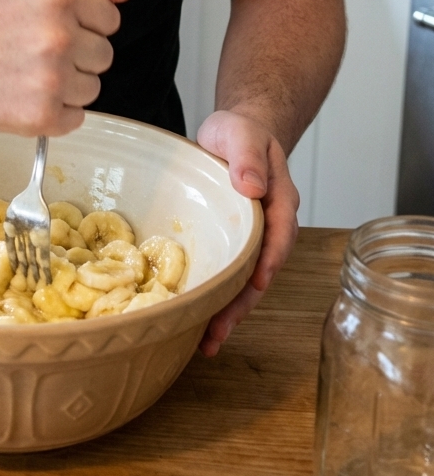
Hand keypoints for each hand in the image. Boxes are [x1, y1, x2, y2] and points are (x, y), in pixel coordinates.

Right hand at [0, 0, 131, 135]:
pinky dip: (58, 110)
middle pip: (104, 54)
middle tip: (42, 46)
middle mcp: (58, 38)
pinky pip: (76, 117)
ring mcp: (50, 80)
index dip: (87, 19)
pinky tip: (30, 92)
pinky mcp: (40, 115)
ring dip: (70, 81)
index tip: (60, 21)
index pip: (110, 18)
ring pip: (92, 87)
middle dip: (79, 50)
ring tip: (33, 69)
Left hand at [195, 109, 299, 356]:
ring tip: (205, 342)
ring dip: (227, 311)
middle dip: (241, 304)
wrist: (234, 136)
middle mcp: (268, 228)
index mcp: (279, 202)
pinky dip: (214, 297)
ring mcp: (249, 241)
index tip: (255, 286)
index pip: (279, 237)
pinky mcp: (228, 245)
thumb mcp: (242, 134)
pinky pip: (225, 274)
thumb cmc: (240, 133)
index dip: (267, 263)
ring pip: (242, 281)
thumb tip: (252, 186)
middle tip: (217, 333)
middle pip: (259, 271)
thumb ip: (248, 157)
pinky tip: (196, 320)